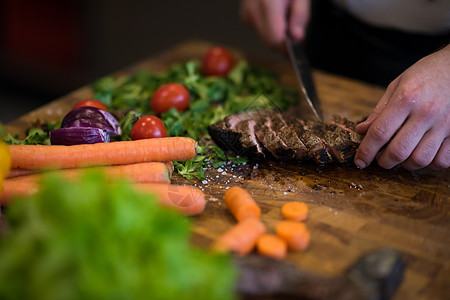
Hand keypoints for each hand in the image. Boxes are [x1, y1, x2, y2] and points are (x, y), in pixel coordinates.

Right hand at [240, 0, 309, 47]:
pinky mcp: (244, 16)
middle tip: (295, 30)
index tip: (296, 50)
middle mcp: (253, 11)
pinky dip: (270, 28)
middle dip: (283, 42)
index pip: (275, 39)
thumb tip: (297, 38)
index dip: (286, 48)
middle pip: (269, 42)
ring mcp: (246, 14)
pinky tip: (275, 15)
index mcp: (268, 4)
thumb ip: (300, 15)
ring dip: (277, 34)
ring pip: (265, 38)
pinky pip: (260, 30)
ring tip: (284, 16)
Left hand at [354, 45, 449, 170]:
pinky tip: (421, 154)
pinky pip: (442, 160)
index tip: (360, 161)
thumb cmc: (427, 73)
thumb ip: (379, 110)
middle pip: (399, 151)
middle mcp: (426, 113)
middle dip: (383, 161)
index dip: (366, 151)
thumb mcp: (397, 85)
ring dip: (405, 164)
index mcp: (406, 98)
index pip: (380, 132)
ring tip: (400, 157)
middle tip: (380, 159)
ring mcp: (445, 124)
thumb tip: (361, 131)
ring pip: (420, 160)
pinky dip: (428, 164)